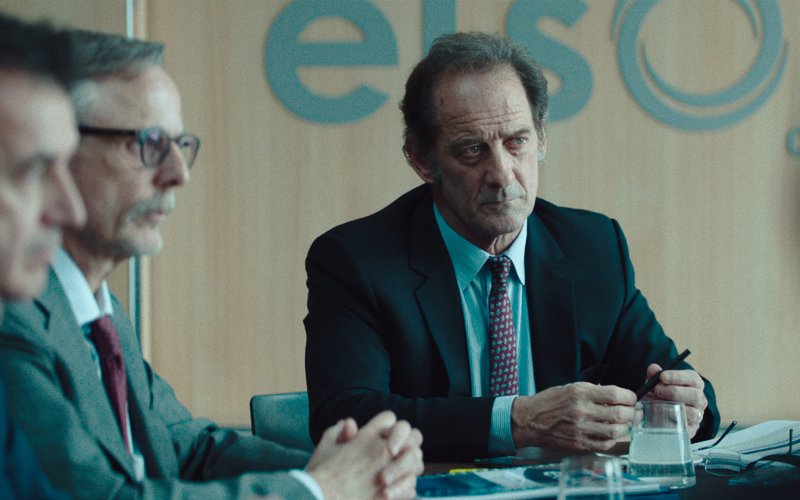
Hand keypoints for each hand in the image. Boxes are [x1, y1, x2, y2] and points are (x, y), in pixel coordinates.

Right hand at [306, 411, 422, 499]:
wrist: (321, 499)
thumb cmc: (321, 473)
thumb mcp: (327, 444)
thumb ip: (339, 431)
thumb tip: (348, 423)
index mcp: (367, 436)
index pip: (389, 418)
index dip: (387, 424)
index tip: (383, 433)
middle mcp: (382, 450)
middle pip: (411, 434)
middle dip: (408, 439)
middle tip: (400, 450)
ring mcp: (390, 472)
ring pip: (416, 460)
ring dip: (410, 464)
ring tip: (399, 470)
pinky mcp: (392, 494)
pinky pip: (412, 486)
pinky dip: (406, 487)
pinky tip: (395, 490)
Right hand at [511, 382, 635, 450]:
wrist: (530, 420)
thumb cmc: (549, 402)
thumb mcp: (570, 387)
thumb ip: (593, 391)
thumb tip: (616, 396)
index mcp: (580, 393)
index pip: (615, 394)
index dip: (629, 397)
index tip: (631, 398)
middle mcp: (582, 411)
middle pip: (619, 414)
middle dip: (631, 412)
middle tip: (632, 411)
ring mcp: (581, 429)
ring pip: (616, 431)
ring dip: (624, 427)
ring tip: (622, 423)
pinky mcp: (579, 443)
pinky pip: (605, 444)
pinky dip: (612, 439)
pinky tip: (609, 433)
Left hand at [642, 364, 706, 437]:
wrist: (660, 415)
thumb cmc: (660, 395)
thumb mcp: (656, 384)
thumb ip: (654, 375)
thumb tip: (653, 368)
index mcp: (694, 384)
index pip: (693, 378)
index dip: (678, 376)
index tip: (662, 376)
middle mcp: (699, 399)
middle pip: (695, 395)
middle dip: (674, 391)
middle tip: (657, 389)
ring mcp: (698, 415)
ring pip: (692, 412)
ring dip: (672, 407)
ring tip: (655, 403)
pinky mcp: (691, 429)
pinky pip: (685, 426)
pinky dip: (671, 420)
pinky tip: (660, 415)